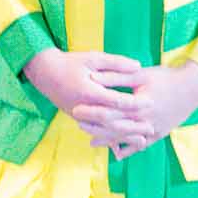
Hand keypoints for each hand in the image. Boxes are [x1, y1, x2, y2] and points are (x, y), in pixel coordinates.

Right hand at [22, 48, 145, 147]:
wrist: (45, 74)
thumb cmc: (70, 63)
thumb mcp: (93, 58)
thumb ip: (116, 63)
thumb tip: (138, 66)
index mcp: (88, 91)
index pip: (115, 101)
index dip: (134, 103)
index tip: (151, 102)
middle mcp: (83, 108)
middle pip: (112, 121)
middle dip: (133, 125)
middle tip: (152, 127)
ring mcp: (80, 117)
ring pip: (105, 131)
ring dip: (125, 136)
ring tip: (144, 140)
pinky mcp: (78, 120)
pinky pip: (98, 132)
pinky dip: (112, 138)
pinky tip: (125, 140)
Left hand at [79, 60, 197, 156]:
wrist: (193, 89)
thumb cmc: (166, 78)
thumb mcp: (140, 74)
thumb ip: (116, 76)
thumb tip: (93, 77)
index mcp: (137, 106)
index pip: (109, 111)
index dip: (91, 110)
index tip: (76, 107)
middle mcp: (143, 122)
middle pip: (114, 128)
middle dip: (94, 127)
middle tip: (77, 123)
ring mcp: (152, 131)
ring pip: (125, 140)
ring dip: (107, 140)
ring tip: (91, 140)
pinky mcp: (159, 135)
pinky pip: (140, 146)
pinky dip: (128, 149)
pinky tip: (116, 153)